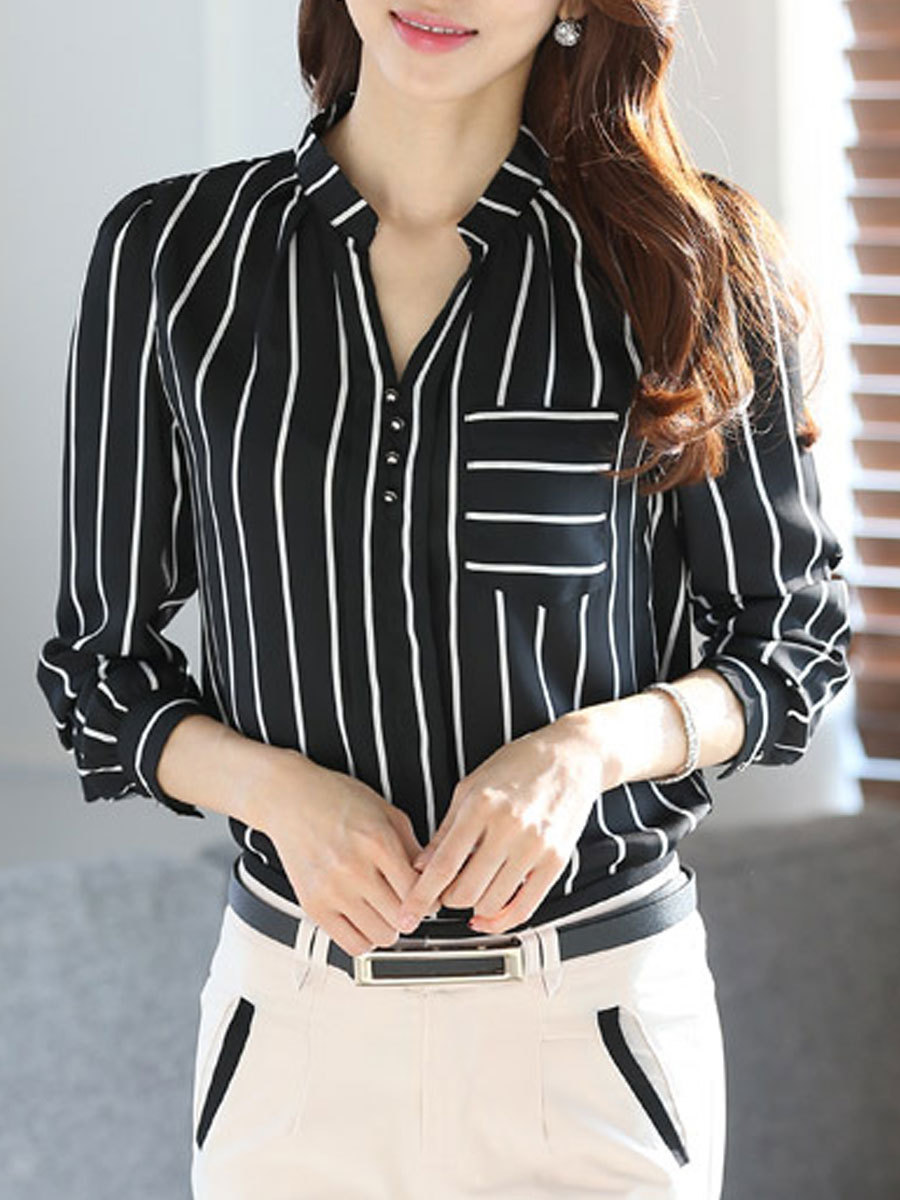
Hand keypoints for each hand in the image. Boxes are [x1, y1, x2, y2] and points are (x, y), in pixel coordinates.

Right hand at [257, 751, 437, 956]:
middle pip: (402, 919)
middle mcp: (354, 868)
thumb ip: (414, 848)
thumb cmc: (337, 799)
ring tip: (385, 910)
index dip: (431, 897)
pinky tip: (365, 920)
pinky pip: (352, 945)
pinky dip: (366, 938)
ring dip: (389, 927)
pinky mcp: (313, 906)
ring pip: (381, 936)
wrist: (289, 798)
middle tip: (406, 902)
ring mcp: (331, 890)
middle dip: (411, 913)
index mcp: (377, 842)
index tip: (429, 896)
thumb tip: (433, 882)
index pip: (419, 892)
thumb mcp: (387, 812)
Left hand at [396, 713, 616, 934]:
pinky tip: (491, 914)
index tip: (409, 913)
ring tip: (472, 892)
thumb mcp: (470, 788)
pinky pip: (526, 907)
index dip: (422, 896)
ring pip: (492, 903)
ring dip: (475, 907)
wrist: (571, 756)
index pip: (444, 864)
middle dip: (448, 899)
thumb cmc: (519, 765)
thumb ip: (445, 831)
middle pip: (466, 890)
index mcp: (481, 805)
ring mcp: (536, 846)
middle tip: (445, 893)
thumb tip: (421, 866)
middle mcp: (509, 827)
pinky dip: (503, 919)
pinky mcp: (556, 861)